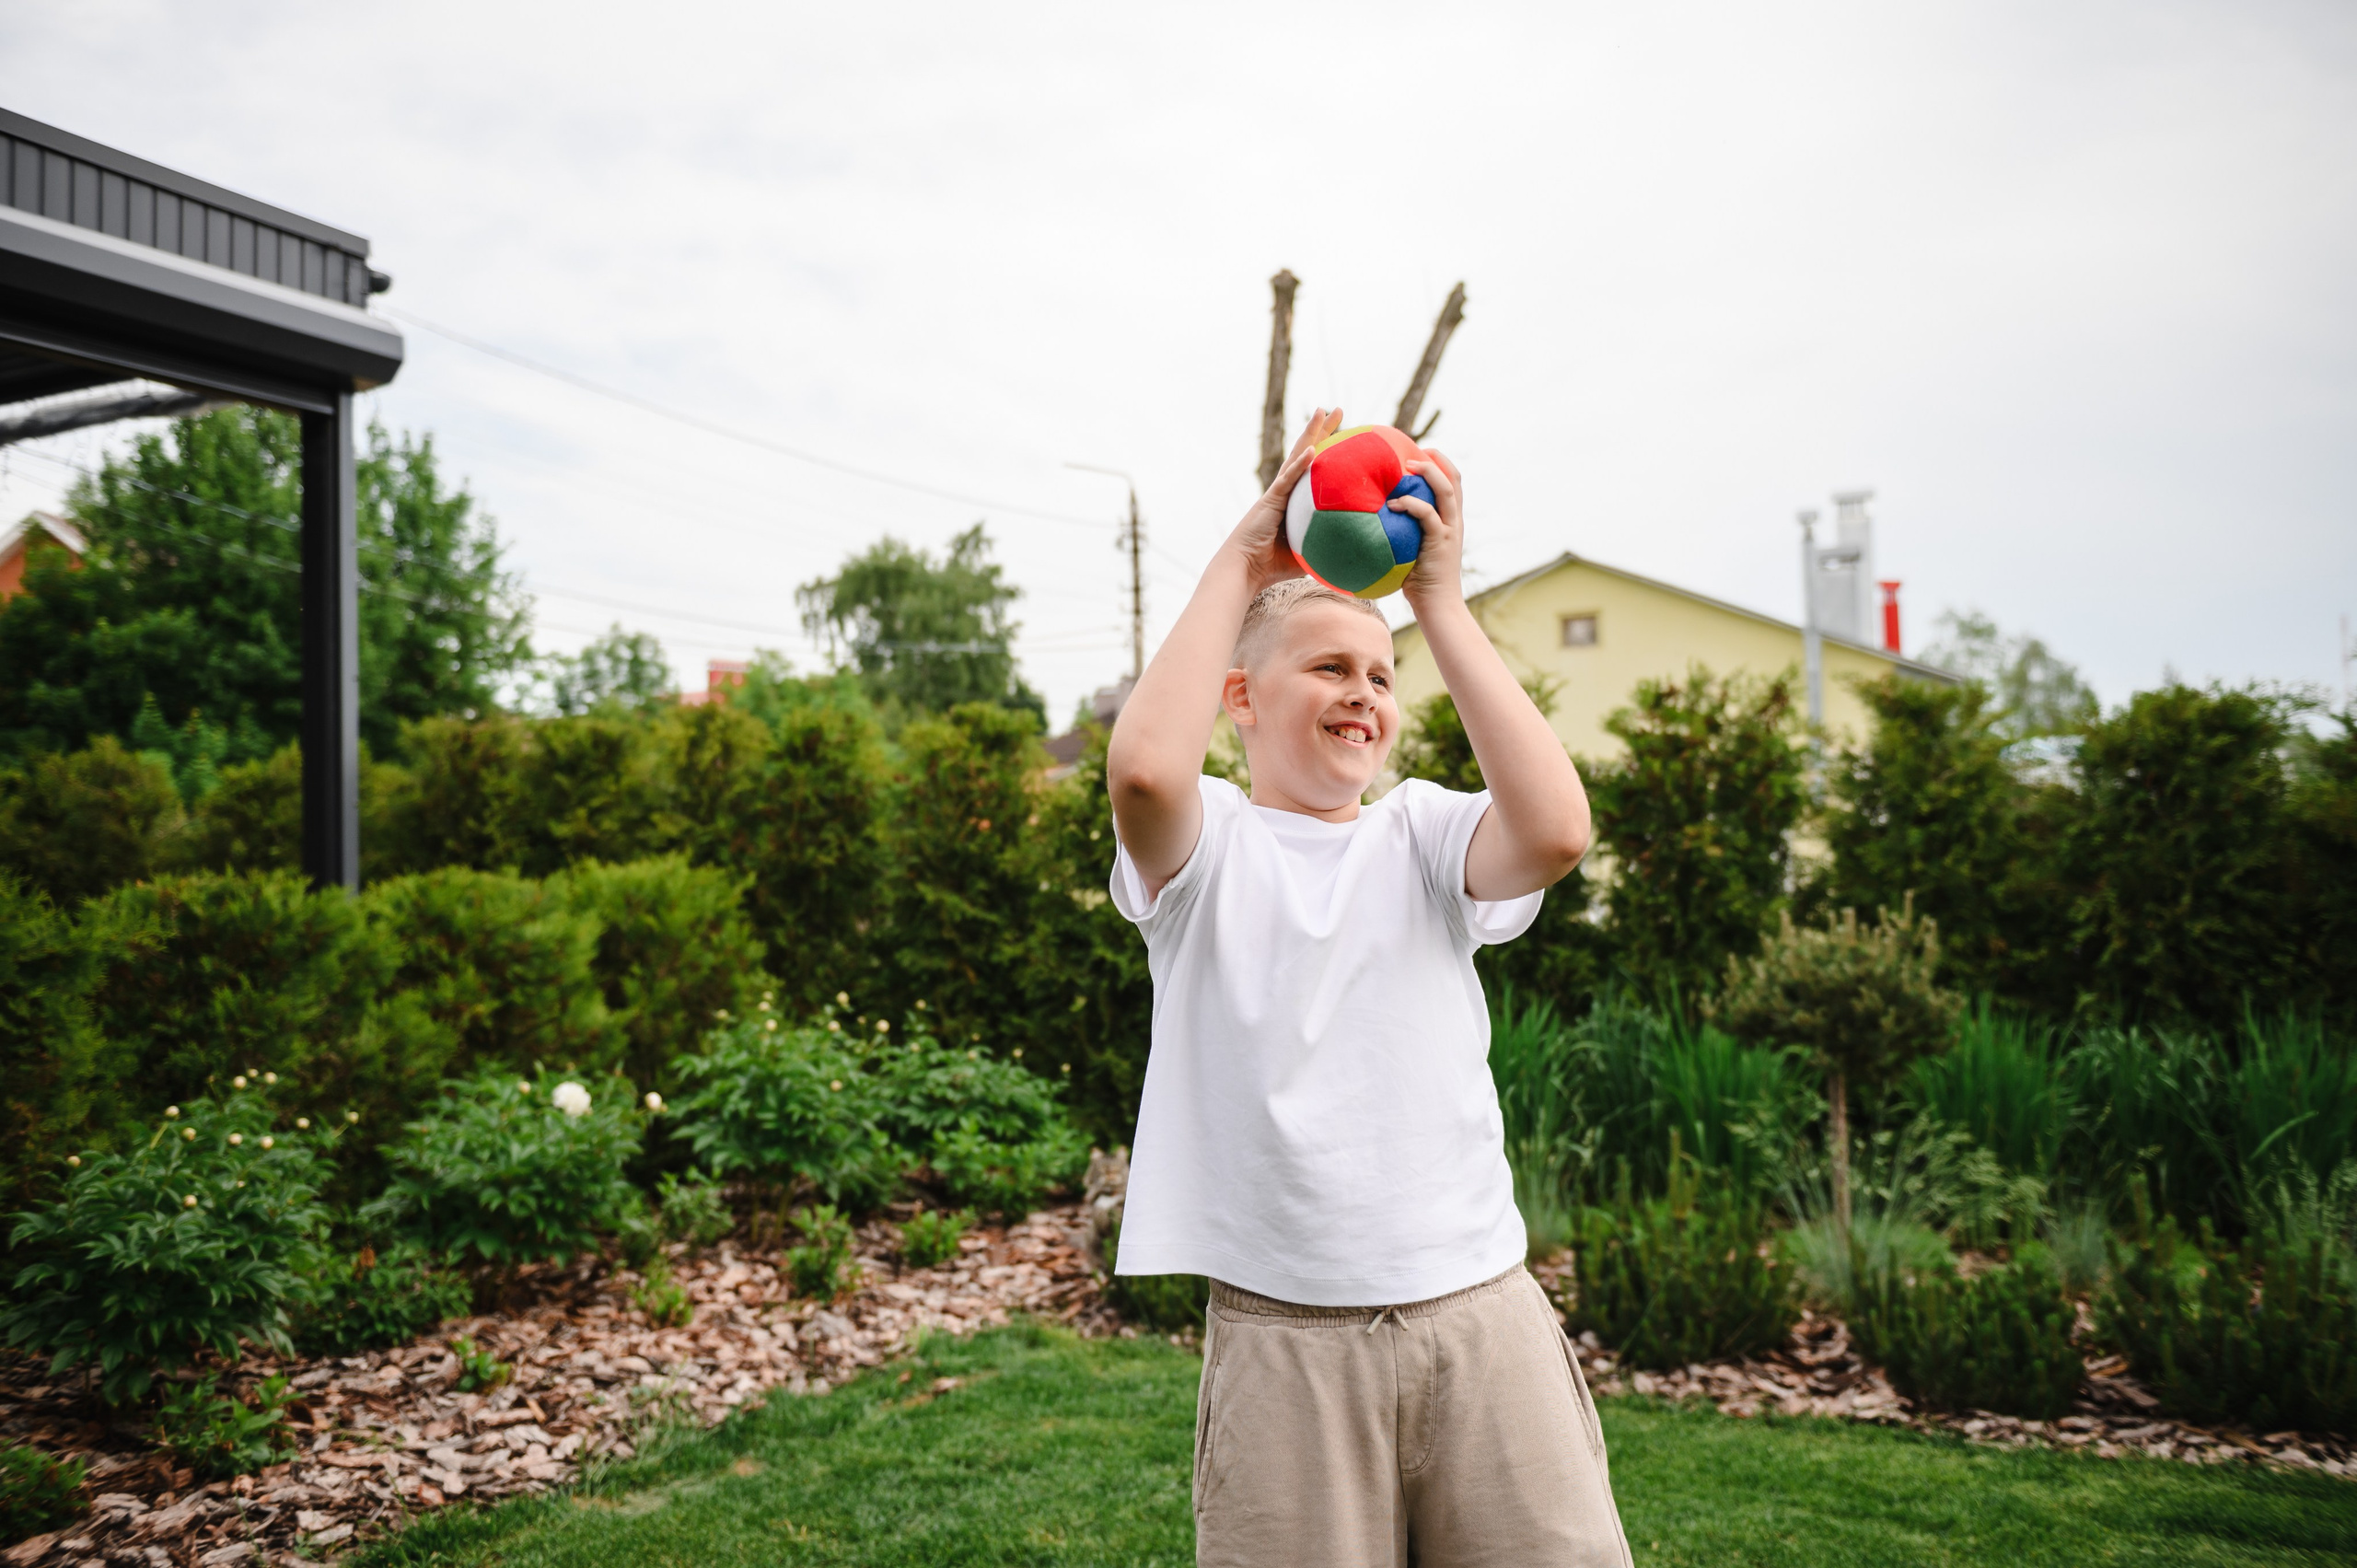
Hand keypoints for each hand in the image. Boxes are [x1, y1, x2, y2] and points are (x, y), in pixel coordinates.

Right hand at [1226, 407, 1343, 593]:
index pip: (1314, 468)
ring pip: (1296, 456)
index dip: (1327, 450)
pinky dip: (1299, 464)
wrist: (1246, 569)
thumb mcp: (1309, 552)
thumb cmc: (1272, 565)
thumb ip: (1327, 545)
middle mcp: (1286, 490)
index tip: (1344, 434)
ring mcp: (1277, 492)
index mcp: (1294, 499)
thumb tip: (1355, 550)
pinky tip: (1311, 449)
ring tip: (1323, 411)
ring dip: (1310, 433)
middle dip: (1321, 430)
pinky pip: (1287, 479)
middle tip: (1336, 410)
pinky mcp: (1270, 500)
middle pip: (1305, 452)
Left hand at [1391, 447, 1464, 614]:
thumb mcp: (1409, 552)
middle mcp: (1454, 521)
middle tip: (1413, 451)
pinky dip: (1412, 504)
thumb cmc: (1418, 584)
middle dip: (1436, 459)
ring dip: (1428, 472)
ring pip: (1447, 490)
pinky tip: (1393, 503)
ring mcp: (1450, 530)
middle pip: (1454, 478)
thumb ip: (1399, 533)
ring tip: (1407, 465)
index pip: (1452, 483)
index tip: (1419, 453)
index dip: (1439, 463)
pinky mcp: (1441, 542)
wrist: (1438, 607)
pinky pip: (1429, 515)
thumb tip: (1369, 522)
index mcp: (1450, 521)